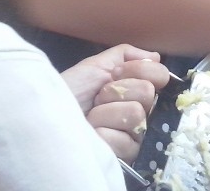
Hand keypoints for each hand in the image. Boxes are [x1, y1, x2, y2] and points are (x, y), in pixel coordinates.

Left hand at [60, 44, 169, 161]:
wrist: (49, 116)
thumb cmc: (72, 91)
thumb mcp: (96, 65)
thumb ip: (126, 55)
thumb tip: (156, 56)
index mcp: (136, 88)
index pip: (159, 74)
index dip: (136, 70)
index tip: (114, 74)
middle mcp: (142, 110)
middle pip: (147, 92)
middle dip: (116, 91)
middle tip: (98, 97)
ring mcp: (136, 134)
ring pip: (135, 114)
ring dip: (105, 112)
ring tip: (91, 117)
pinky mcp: (127, 154)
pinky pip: (125, 139)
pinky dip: (103, 132)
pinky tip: (93, 133)